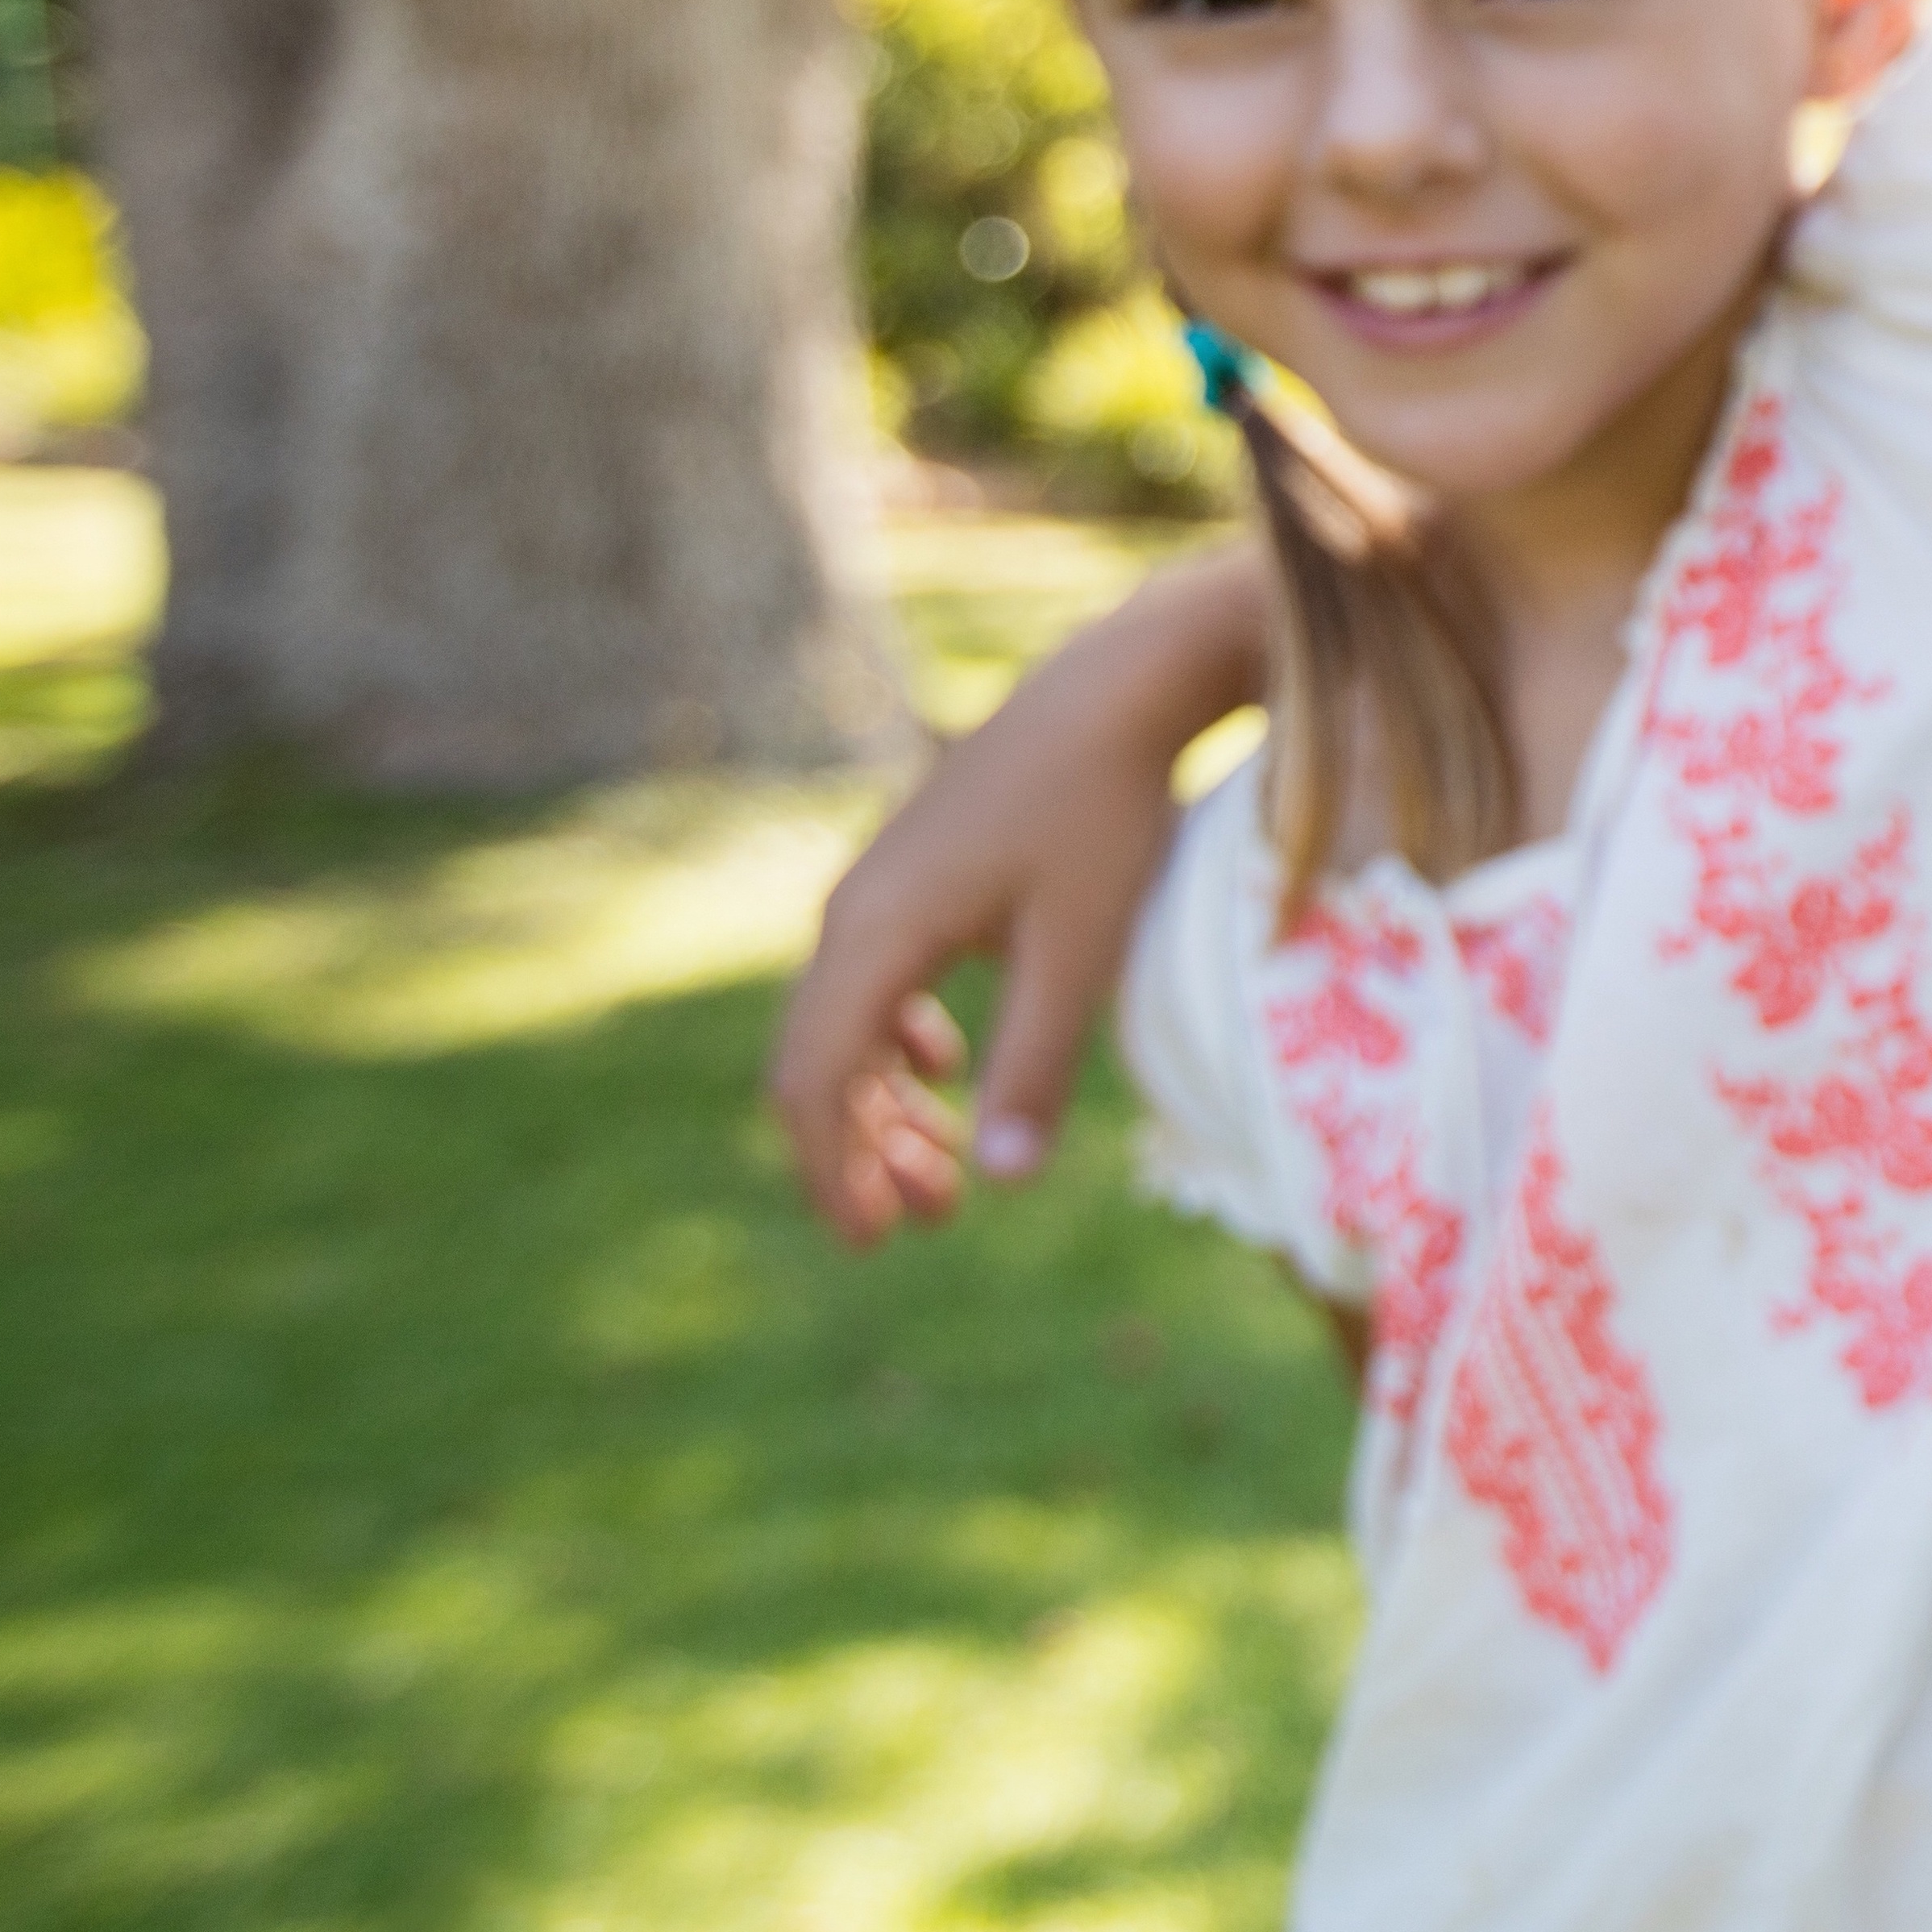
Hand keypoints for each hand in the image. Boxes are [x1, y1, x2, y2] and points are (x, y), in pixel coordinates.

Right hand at [763, 552, 1265, 1244]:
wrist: (1116, 691)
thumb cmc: (1105, 815)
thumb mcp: (1080, 952)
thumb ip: (1033, 1065)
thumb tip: (999, 1179)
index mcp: (876, 933)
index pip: (814, 1081)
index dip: (832, 1170)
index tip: (872, 1240)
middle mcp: (856, 911)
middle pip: (820, 1061)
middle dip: (861, 1153)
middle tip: (919, 1226)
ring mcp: (881, 888)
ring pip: (851, 1024)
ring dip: (887, 1106)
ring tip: (945, 1175)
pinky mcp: (919, 875)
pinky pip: (879, 980)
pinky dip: (902, 1044)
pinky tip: (945, 1071)